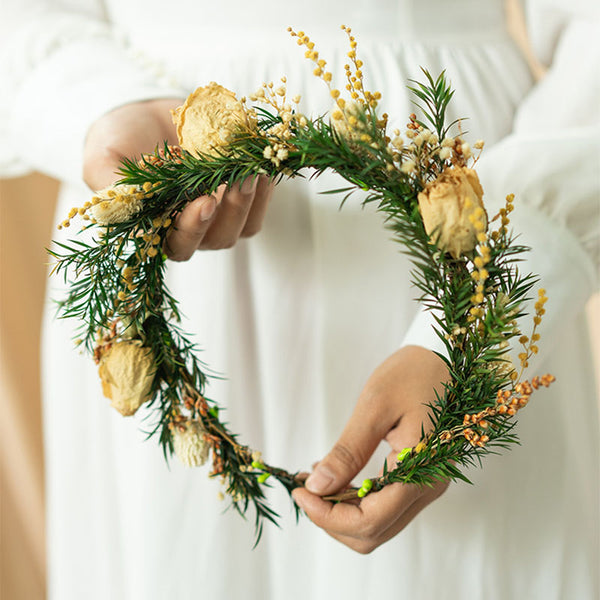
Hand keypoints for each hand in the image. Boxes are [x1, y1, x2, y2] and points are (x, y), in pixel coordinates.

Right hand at [83, 99, 273, 259]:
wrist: (147, 109)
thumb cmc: (120, 137)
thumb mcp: (103, 157)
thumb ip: (110, 186)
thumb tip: (122, 206)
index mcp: (160, 228)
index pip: (180, 244)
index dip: (194, 229)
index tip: (204, 201)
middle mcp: (193, 227)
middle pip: (220, 238)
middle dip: (233, 211)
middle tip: (240, 178)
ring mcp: (221, 213)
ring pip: (246, 225)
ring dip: (254, 200)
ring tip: (256, 168)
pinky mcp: (241, 195)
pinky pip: (262, 203)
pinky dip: (266, 186)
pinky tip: (264, 162)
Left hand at [292, 345, 450, 553]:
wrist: (447, 359)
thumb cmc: (415, 373)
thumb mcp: (376, 405)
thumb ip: (348, 451)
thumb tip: (317, 487)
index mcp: (420, 472)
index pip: (369, 521)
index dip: (328, 515)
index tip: (301, 491)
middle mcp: (427, 488)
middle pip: (373, 533)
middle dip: (331, 519)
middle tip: (305, 488)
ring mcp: (426, 486)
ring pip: (378, 525)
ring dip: (341, 513)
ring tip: (315, 482)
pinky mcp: (421, 478)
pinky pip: (385, 506)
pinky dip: (355, 501)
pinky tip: (336, 477)